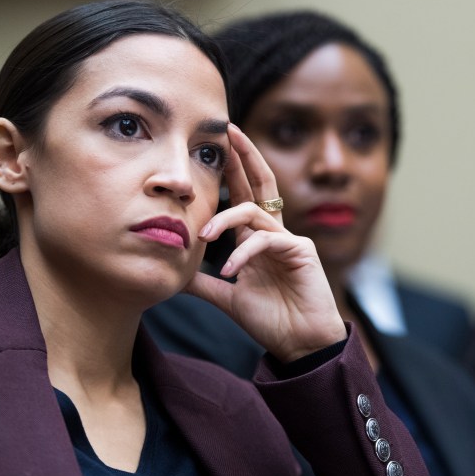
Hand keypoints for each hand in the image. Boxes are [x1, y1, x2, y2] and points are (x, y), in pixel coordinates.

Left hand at [184, 124, 346, 361]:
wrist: (300, 346)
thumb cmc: (271, 321)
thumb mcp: (226, 298)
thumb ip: (202, 282)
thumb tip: (173, 272)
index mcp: (257, 239)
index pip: (243, 195)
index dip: (231, 170)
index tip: (215, 146)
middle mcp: (273, 232)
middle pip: (261, 184)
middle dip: (244, 156)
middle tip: (228, 129)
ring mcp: (290, 239)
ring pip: (255, 211)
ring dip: (225, 219)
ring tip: (202, 235)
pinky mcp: (301, 251)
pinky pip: (267, 240)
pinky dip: (245, 254)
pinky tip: (231, 272)